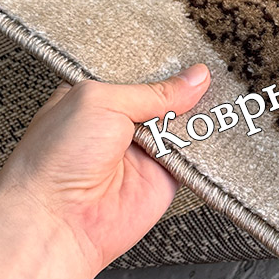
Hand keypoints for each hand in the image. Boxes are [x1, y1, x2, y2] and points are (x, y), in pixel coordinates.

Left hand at [0, 64, 210, 278]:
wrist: (57, 221)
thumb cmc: (55, 159)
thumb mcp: (101, 102)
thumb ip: (152, 91)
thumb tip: (193, 78)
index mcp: (99, 99)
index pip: (142, 74)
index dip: (167, 66)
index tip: (194, 57)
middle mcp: (122, 125)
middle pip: (169, 99)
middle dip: (189, 90)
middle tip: (211, 77)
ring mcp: (144, 152)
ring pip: (185, 127)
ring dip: (202, 116)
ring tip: (223, 99)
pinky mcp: (164, 179)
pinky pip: (195, 158)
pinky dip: (208, 146)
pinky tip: (222, 128)